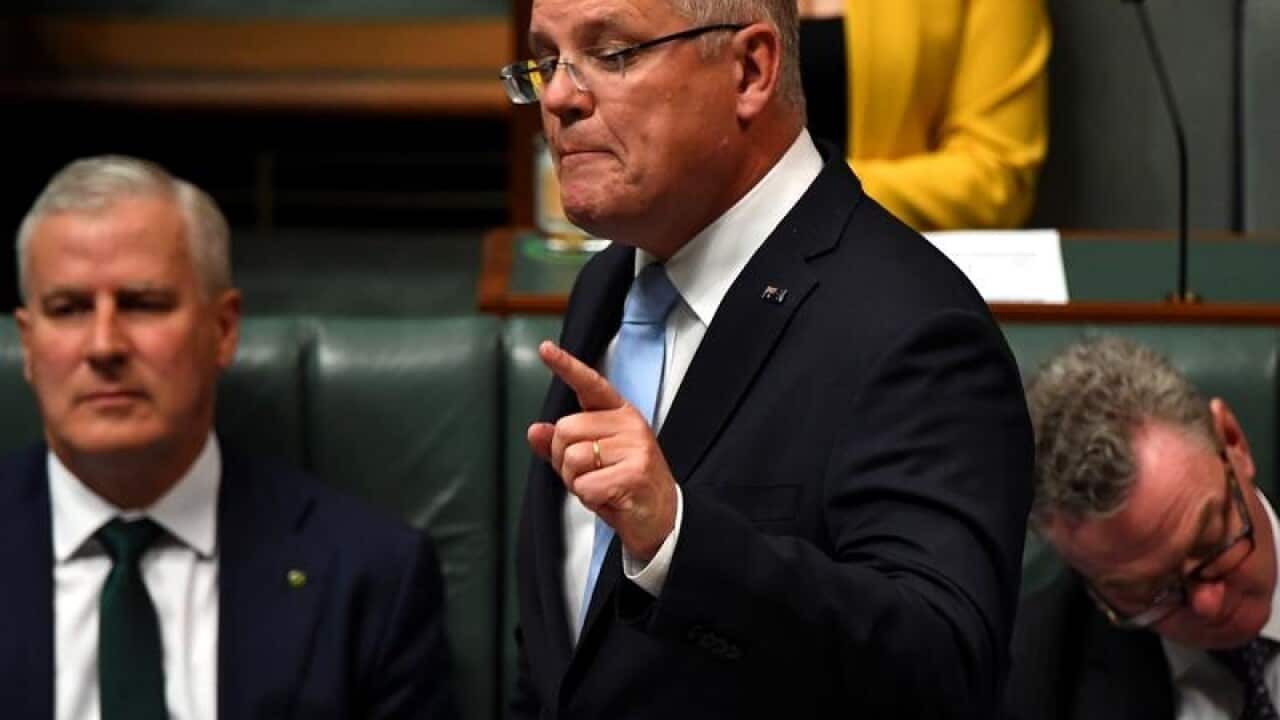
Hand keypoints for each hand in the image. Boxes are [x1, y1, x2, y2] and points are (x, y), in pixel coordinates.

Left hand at [527, 341, 677, 561]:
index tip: (545, 349)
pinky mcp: (634, 472)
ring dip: (577, 482)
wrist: (662, 519)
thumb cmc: (625, 487)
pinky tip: (610, 498)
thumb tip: (535, 431)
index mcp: (620, 414)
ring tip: (602, 486)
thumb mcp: (591, 462)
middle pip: (566, 430)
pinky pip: (584, 485)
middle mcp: (630, 424)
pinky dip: (589, 499)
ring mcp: (635, 447)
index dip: (566, 366)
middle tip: (590, 475)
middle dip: (565, 460)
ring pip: (572, 459)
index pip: (590, 384)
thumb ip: (562, 445)